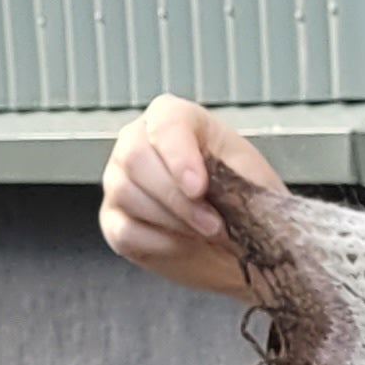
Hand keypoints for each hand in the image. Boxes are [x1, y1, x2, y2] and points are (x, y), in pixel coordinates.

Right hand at [98, 96, 286, 296]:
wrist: (244, 243)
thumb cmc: (245, 200)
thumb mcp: (250, 179)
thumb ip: (228, 176)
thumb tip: (202, 191)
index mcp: (175, 119)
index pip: (165, 123)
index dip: (179, 156)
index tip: (199, 188)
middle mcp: (137, 141)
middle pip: (135, 158)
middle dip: (179, 199)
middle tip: (215, 225)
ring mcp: (119, 181)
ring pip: (127, 194)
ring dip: (174, 222)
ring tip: (207, 234)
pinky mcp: (114, 221)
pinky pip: (125, 231)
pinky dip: (161, 244)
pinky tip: (186, 245)